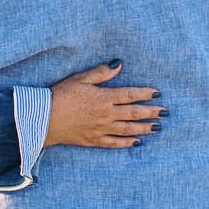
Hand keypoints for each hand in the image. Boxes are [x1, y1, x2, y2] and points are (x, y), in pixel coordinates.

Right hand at [46, 63, 162, 148]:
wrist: (43, 119)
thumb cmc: (60, 96)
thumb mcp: (80, 79)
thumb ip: (101, 73)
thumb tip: (119, 65)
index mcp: (103, 97)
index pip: (130, 95)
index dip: (145, 94)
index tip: (157, 94)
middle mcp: (106, 115)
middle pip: (134, 113)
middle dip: (151, 112)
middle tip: (165, 113)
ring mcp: (101, 129)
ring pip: (128, 129)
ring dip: (144, 128)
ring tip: (157, 127)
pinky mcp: (94, 140)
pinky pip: (115, 143)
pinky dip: (127, 143)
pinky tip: (137, 142)